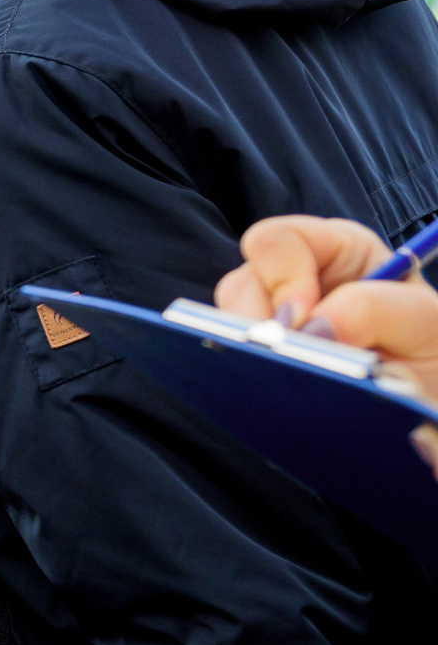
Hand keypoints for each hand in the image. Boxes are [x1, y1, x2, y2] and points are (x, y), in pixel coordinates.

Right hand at [217, 215, 437, 405]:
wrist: (423, 403)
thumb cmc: (430, 356)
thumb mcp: (423, 322)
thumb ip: (372, 309)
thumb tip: (307, 329)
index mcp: (339, 252)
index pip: (277, 240)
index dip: (281, 277)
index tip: (301, 322)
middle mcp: (298, 280)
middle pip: (242, 284)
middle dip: (261, 325)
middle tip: (292, 360)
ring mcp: (274, 322)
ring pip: (228, 325)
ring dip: (255, 354)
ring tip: (294, 378)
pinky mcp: (261, 360)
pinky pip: (230, 358)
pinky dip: (247, 374)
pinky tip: (279, 389)